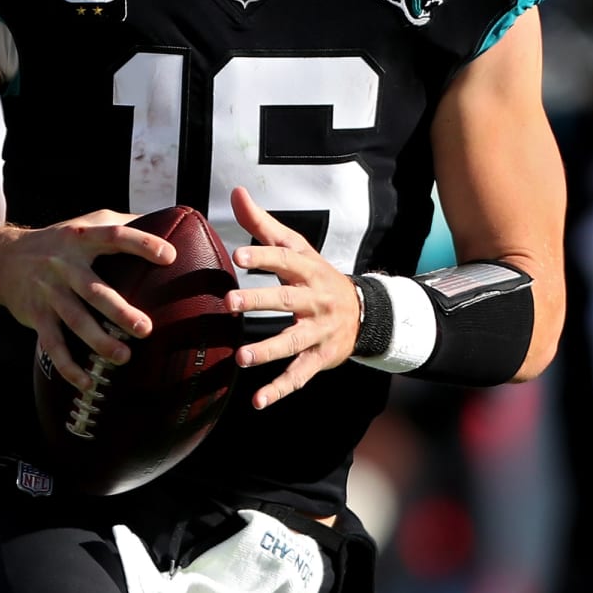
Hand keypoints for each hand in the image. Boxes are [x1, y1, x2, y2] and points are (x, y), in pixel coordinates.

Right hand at [0, 210, 174, 393]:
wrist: (2, 259)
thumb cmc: (59, 241)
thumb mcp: (85, 224)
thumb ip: (121, 224)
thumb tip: (168, 221)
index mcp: (81, 239)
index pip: (114, 237)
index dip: (141, 244)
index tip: (170, 257)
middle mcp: (64, 265)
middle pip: (93, 290)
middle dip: (119, 311)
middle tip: (145, 328)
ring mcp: (49, 292)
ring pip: (75, 320)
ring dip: (99, 341)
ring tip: (124, 357)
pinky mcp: (37, 316)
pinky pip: (53, 344)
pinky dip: (69, 366)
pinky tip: (87, 382)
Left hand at [223, 186, 362, 409]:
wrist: (364, 313)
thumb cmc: (317, 276)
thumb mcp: (296, 248)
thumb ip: (263, 225)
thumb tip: (236, 191)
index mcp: (308, 270)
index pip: (285, 260)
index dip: (263, 257)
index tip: (237, 256)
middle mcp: (315, 300)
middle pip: (287, 301)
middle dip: (258, 302)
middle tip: (228, 303)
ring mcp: (318, 331)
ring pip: (293, 342)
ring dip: (267, 351)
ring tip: (240, 358)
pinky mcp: (319, 358)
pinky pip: (298, 376)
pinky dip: (279, 390)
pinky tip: (257, 402)